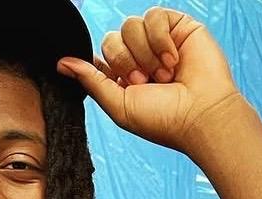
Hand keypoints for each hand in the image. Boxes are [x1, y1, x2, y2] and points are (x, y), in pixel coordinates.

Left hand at [57, 8, 239, 155]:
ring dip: (145, 54)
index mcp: (124, 78)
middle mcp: (140, 57)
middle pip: (111, 39)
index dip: (108, 65)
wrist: (200, 115)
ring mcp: (158, 41)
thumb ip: (91, 81)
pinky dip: (160, 40)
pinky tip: (174, 60)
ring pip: (130, 26)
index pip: (102, 56)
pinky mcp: (177, 27)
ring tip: (164, 75)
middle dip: (126, 63)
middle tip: (146, 82)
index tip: (125, 83)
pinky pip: (154, 16)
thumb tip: (60, 63)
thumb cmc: (163, 119)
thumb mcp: (118, 105)